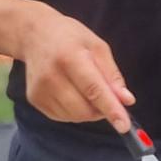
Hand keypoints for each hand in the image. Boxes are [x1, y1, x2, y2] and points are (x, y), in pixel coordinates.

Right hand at [19, 5, 135, 132]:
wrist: (35, 34)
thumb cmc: (71, 38)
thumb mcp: (97, 46)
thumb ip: (112, 75)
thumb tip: (126, 100)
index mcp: (69, 57)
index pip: (93, 89)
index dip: (110, 108)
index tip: (124, 126)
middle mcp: (51, 75)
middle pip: (84, 109)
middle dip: (102, 110)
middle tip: (107, 96)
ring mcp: (39, 89)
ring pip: (75, 116)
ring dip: (89, 111)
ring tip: (86, 89)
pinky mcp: (34, 99)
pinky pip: (63, 117)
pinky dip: (74, 111)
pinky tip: (72, 92)